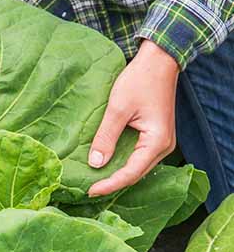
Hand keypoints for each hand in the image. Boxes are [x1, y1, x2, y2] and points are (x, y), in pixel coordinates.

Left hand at [88, 40, 179, 196]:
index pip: (130, 173)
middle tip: (89, 190)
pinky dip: (122, 163)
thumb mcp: (117, 109)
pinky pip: (137, 157)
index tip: (90, 190)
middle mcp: (163, 147)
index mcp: (157, 142)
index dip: (109, 184)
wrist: (159, 60)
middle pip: (135, 174)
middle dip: (113, 183)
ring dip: (117, 175)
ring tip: (96, 181)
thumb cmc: (140, 80)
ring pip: (137, 168)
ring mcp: (160, 143)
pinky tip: (107, 166)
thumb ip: (106, 137)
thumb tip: (95, 163)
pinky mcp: (154, 137)